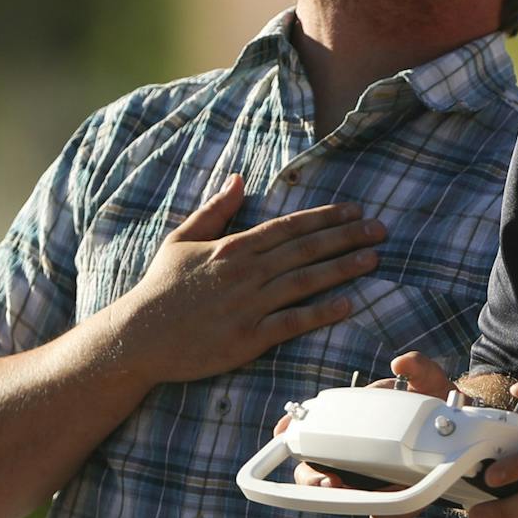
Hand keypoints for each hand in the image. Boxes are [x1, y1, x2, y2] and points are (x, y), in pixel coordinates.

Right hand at [115, 174, 384, 383]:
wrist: (137, 338)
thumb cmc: (160, 289)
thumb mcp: (181, 239)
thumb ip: (215, 210)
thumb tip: (238, 179)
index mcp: (234, 246)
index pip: (290, 226)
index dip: (326, 218)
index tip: (355, 211)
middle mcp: (246, 272)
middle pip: (306, 249)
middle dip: (347, 237)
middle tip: (381, 229)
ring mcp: (249, 305)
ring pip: (306, 281)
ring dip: (343, 268)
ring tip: (374, 258)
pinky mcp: (247, 338)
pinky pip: (292, 322)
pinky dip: (321, 312)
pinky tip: (347, 303)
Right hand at [279, 351, 460, 517]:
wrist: (471, 428)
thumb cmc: (439, 400)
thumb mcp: (429, 379)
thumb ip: (418, 366)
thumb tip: (400, 364)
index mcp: (356, 421)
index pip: (312, 429)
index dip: (291, 432)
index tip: (282, 433)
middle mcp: (357, 451)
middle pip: (315, 470)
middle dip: (311, 479)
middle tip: (328, 480)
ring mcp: (376, 477)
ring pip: (346, 496)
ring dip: (344, 499)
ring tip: (354, 496)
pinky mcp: (402, 496)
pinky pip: (388, 512)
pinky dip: (386, 514)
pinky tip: (385, 513)